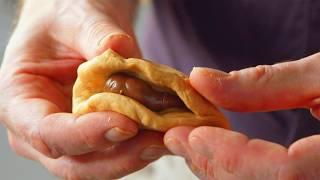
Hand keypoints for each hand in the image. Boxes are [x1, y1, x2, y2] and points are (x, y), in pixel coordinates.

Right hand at [0, 0, 166, 178]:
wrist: (76, 25)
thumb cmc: (65, 19)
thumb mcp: (76, 18)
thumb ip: (95, 35)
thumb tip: (119, 50)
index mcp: (20, 101)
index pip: (46, 132)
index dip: (86, 134)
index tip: (126, 123)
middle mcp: (42, 129)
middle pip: (76, 162)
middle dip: (119, 155)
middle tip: (158, 138)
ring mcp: (72, 136)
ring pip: (102, 163)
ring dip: (137, 154)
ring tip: (168, 135)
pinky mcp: (98, 134)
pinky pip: (119, 150)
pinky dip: (142, 144)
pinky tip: (165, 130)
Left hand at [165, 53, 319, 178]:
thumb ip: (265, 82)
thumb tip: (202, 80)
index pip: (282, 173)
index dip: (231, 156)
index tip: (192, 136)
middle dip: (215, 165)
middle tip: (178, 140)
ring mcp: (316, 177)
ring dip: (221, 169)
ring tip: (192, 145)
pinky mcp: (308, 172)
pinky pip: (269, 179)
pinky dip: (240, 168)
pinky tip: (220, 152)